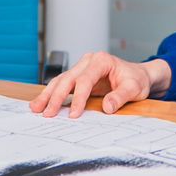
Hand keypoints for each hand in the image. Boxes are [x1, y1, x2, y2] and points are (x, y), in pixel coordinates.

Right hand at [28, 51, 171, 117]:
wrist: (139, 76)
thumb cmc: (137, 80)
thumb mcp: (134, 89)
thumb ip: (120, 97)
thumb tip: (107, 107)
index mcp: (101, 60)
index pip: (85, 80)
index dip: (78, 98)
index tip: (73, 115)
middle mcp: (89, 61)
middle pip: (68, 78)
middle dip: (55, 97)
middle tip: (47, 113)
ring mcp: (82, 67)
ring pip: (61, 80)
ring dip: (48, 95)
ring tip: (36, 108)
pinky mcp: (79, 76)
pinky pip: (63, 84)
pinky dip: (52, 94)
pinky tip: (42, 103)